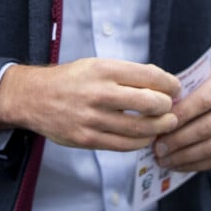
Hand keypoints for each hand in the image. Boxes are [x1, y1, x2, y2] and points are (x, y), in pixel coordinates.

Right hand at [0, 58, 180, 151]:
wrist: (35, 97)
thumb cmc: (71, 79)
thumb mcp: (96, 65)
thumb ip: (125, 73)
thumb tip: (160, 83)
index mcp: (103, 69)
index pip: (148, 75)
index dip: (168, 83)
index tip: (175, 87)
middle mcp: (99, 92)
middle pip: (148, 103)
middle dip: (168, 107)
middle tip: (172, 108)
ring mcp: (92, 118)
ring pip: (139, 128)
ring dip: (159, 127)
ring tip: (166, 124)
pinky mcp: (87, 139)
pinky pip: (124, 145)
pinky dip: (141, 141)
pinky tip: (146, 136)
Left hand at [153, 67, 210, 172]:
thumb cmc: (209, 83)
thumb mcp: (198, 77)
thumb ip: (181, 92)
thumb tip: (156, 113)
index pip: (202, 102)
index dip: (180, 116)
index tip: (158, 126)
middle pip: (207, 128)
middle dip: (179, 140)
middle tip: (157, 149)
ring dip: (185, 157)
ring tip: (164, 160)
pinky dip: (196, 165)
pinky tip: (178, 165)